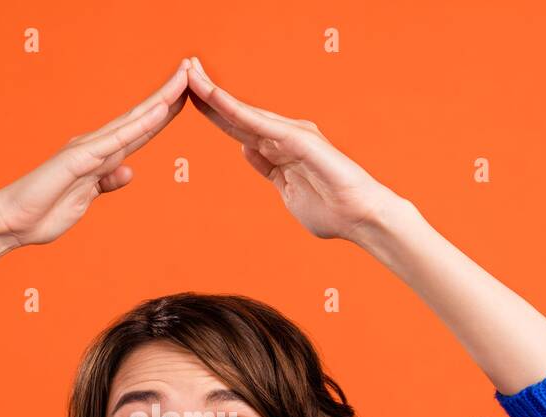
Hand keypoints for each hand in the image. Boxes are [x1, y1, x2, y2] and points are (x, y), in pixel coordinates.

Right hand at [0, 59, 190, 249]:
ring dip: (159, 100)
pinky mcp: (78, 160)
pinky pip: (114, 140)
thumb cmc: (43, 211)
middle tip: (192, 69)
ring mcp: (87, 150)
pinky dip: (137, 125)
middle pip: (141, 117)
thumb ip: (106, 184)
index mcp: (100, 156)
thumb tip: (128, 170)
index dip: (164, 113)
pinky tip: (157, 111)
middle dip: (168, 94)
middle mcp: (96, 146)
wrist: (12, 222)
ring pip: (132, 121)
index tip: (187, 97)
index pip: (140, 131)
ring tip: (183, 78)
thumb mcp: (86, 199)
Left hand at [184, 56, 396, 243]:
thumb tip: (247, 149)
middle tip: (185, 69)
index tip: (190, 98)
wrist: (359, 218)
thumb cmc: (329, 210)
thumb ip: (267, 168)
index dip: (214, 113)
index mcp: (277, 150)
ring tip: (192, 74)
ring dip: (216, 94)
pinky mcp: (299, 139)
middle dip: (209, 93)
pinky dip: (236, 111)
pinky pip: (260, 123)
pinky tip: (216, 99)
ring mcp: (291, 135)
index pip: (238, 129)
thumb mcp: (285, 189)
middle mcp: (282, 136)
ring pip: (244, 112)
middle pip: (236, 114)